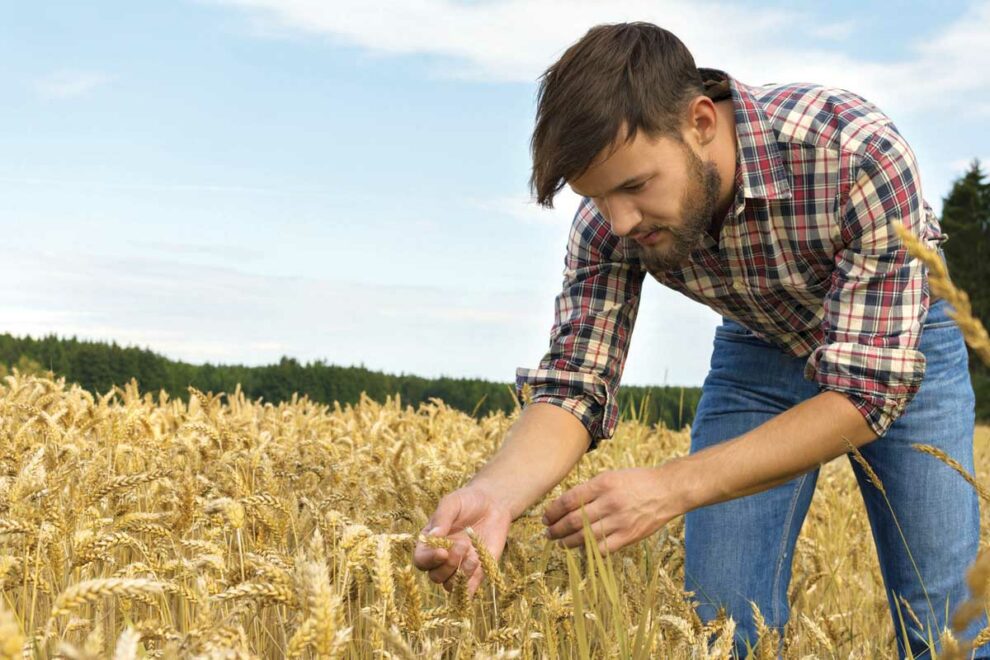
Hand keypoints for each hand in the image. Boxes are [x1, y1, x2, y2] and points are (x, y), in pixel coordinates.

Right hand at [412, 485, 511, 596]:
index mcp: (430, 543)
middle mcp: (442, 558)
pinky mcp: (477, 572)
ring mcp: (459, 566)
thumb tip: (433, 536)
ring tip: (473, 557)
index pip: (421, 560)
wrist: (493, 504)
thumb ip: (442, 518)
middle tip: (462, 546)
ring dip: (460, 576)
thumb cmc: (468, 501)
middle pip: (435, 576)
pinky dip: (472, 584)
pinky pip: (469, 589)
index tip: (443, 551)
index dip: (429, 560)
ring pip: (450, 586)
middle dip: (448, 565)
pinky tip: (479, 565)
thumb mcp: (452, 503)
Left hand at [542, 465, 683, 554]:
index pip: (569, 500)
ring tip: (560, 542)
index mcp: (603, 484)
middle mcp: (610, 502)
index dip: (553, 511)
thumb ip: (589, 490)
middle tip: (548, 532)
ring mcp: (620, 521)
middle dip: (556, 528)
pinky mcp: (629, 536)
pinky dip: (589, 550)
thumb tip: (564, 505)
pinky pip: (602, 548)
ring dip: (568, 542)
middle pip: (574, 520)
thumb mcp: (610, 476)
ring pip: (585, 537)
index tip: (546, 516)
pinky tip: (581, 549)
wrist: (666, 490)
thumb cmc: (636, 481)